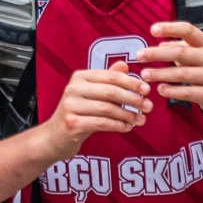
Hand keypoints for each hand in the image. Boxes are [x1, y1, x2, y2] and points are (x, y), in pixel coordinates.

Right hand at [37, 62, 151, 159]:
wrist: (55, 136)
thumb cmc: (77, 113)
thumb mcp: (91, 93)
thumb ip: (107, 80)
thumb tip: (125, 65)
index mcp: (79, 77)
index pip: (111, 76)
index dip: (132, 83)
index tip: (147, 90)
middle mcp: (73, 89)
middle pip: (111, 92)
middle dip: (133, 99)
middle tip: (148, 106)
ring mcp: (71, 106)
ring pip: (108, 109)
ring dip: (128, 115)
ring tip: (140, 119)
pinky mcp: (72, 123)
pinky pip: (102, 123)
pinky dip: (118, 126)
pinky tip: (127, 127)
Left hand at [135, 21, 202, 116]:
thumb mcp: (199, 55)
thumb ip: (180, 48)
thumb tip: (159, 45)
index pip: (188, 31)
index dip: (170, 28)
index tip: (152, 30)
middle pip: (180, 52)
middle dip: (157, 54)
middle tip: (139, 56)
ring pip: (182, 73)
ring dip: (160, 74)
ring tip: (144, 75)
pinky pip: (188, 92)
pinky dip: (172, 91)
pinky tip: (160, 89)